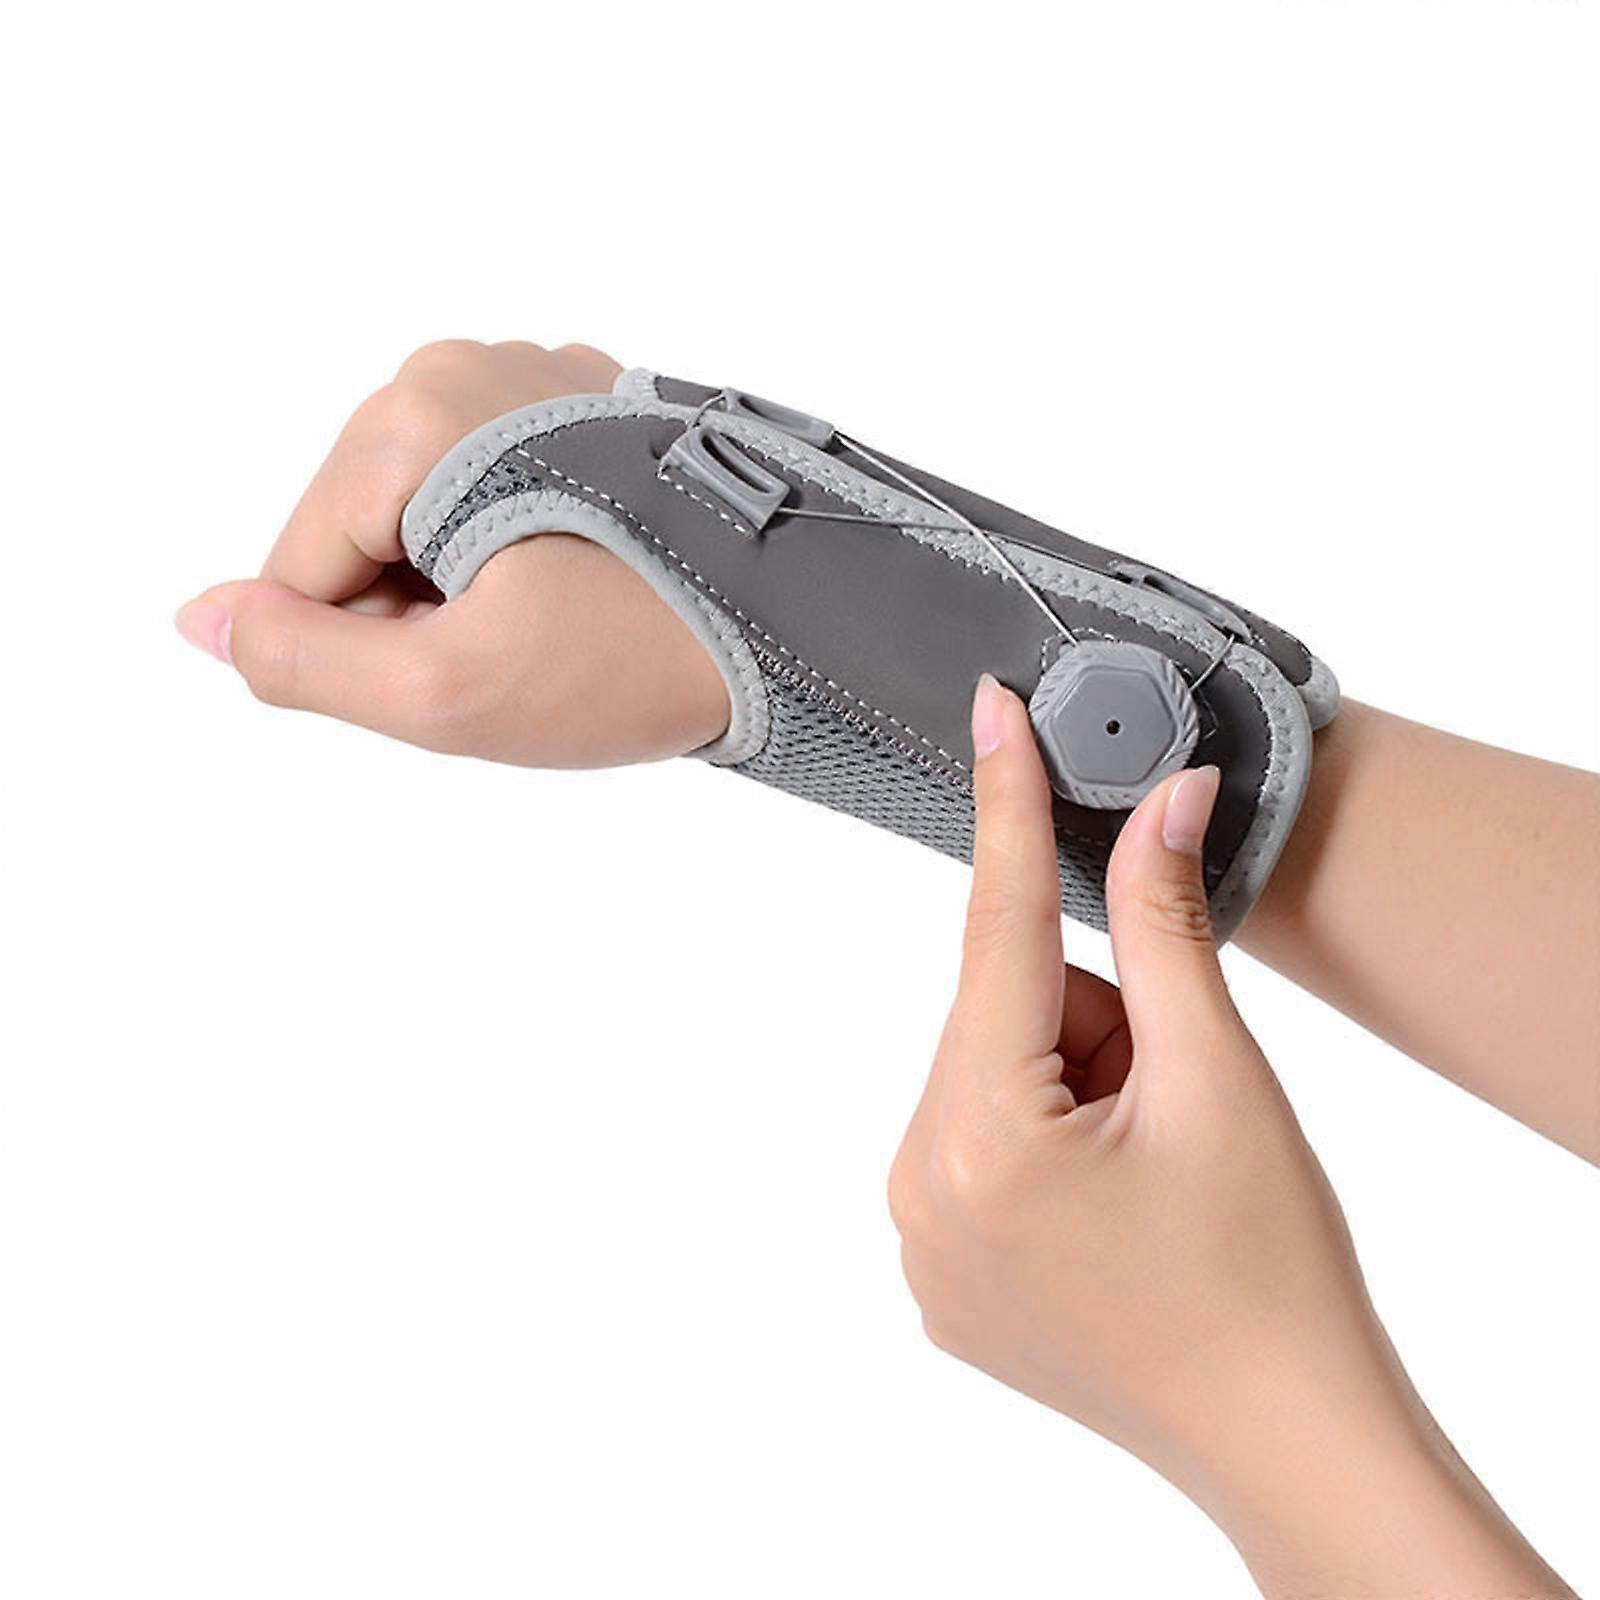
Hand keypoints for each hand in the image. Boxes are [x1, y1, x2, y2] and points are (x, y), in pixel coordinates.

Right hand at [175, 340, 729, 765]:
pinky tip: (593, 580)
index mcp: (413, 415)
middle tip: (530, 645)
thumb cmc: (634, 662)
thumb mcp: (449, 692)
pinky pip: (499, 494)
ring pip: (429, 518)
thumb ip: (303, 662)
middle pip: (363, 532)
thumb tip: (198, 621)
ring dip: (471, 586)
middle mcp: (463, 364)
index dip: (370, 650)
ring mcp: (534, 373)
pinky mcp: (591, 404)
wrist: (811, 629)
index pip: (301, 568)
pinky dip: (521, 550)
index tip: (474, 665)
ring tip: (569, 613)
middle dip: (421, 611)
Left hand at [888, 675, 1570, 1598]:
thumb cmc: (1273, 1272)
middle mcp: (916, 1191)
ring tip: (1154, 1166)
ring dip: (1072, 1081)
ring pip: (992, 1076)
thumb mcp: (1220, 1075)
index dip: (1006, 806)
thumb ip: (1168, 923)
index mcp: (977, 1138)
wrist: (1290, 1439)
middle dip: (1091, 1022)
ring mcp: (919, 1247)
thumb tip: (1163, 797)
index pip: (994, 925)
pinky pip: (977, 1149)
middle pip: (1000, 1014)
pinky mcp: (940, 1278)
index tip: (989, 708)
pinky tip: (1116, 1209)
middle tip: (1174, 1097)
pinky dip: (1045, 1140)